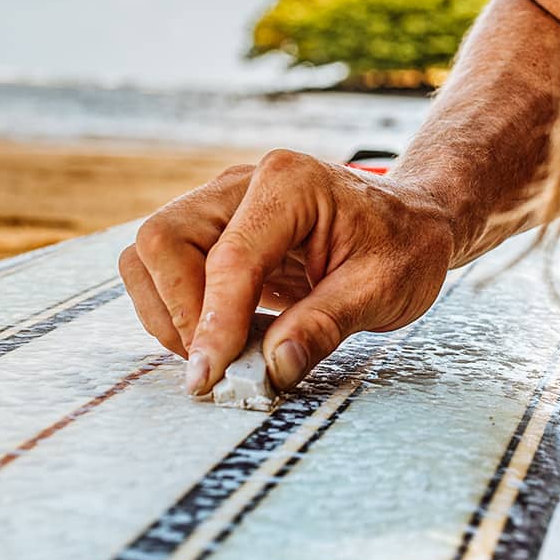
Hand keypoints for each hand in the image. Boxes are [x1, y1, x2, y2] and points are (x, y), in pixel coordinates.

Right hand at [117, 150, 455, 394]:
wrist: (410, 224)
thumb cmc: (403, 247)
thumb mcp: (382, 290)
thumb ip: (325, 326)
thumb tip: (273, 368)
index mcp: (289, 184)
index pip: (228, 257)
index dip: (214, 322)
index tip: (210, 376)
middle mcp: (241, 183)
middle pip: (163, 239)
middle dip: (178, 311)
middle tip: (218, 364)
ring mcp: (220, 203)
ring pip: (150, 252)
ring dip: (167, 311)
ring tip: (219, 351)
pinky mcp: (212, 229)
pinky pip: (163, 266)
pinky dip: (175, 308)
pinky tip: (221, 335)